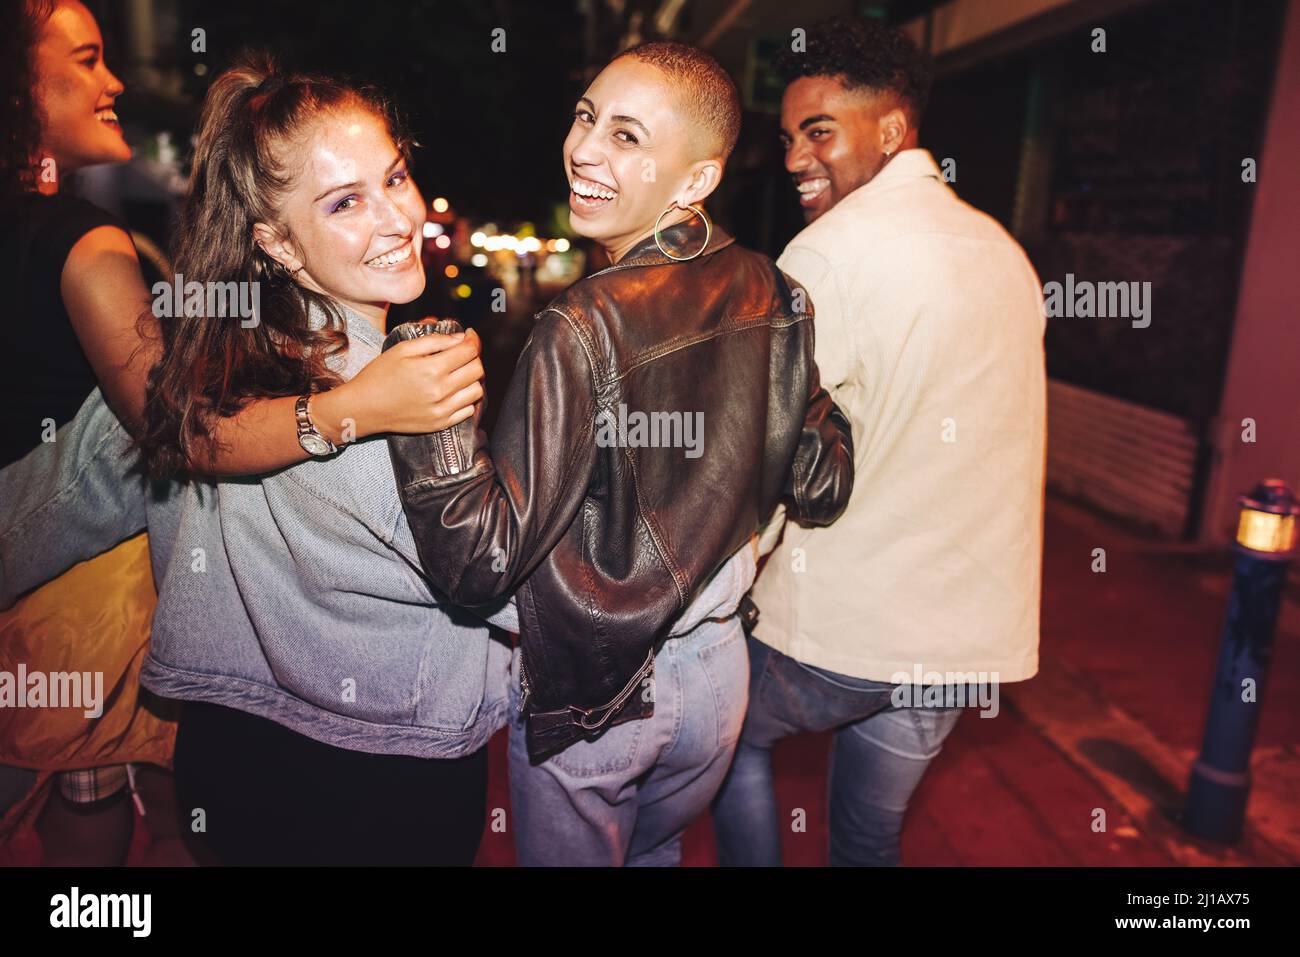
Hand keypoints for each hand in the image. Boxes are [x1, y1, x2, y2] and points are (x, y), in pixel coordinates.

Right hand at [315, 325, 484, 441]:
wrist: (363, 408)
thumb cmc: (379, 375)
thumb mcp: (402, 350)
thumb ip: (434, 341)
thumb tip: (460, 337)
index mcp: (431, 369)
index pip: (469, 351)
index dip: (472, 339)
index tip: (468, 335)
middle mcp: (440, 391)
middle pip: (477, 369)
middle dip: (473, 357)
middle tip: (461, 354)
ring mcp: (442, 410)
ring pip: (477, 391)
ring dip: (471, 379)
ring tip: (457, 373)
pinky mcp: (440, 424)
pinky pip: (468, 410)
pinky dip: (465, 399)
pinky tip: (453, 391)